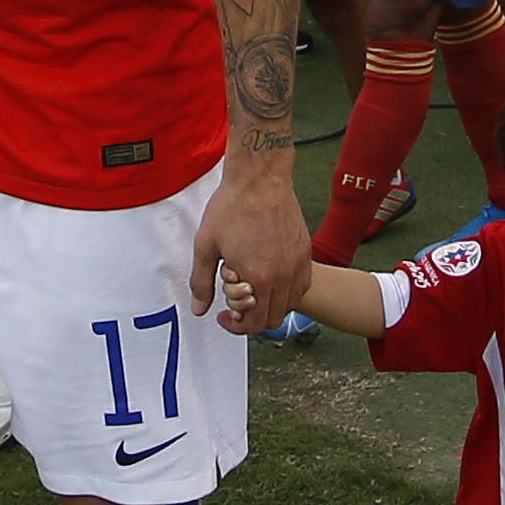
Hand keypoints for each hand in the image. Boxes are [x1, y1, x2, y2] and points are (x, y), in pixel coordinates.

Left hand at [191, 149, 311, 325]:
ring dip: (270, 305)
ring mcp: (298, 264)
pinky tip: (269, 276)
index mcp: (259, 278)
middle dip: (252, 318)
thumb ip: (201, 283)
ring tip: (252, 287)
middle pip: (273, 319)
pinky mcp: (306, 252)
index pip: (255, 323)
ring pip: (290, 304)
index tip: (225, 314)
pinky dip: (286, 291)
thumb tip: (199, 309)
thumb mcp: (206, 246)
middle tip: (237, 302)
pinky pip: (301, 285)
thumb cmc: (231, 207)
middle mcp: (284, 276)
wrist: (260, 178)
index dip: (237, 325)